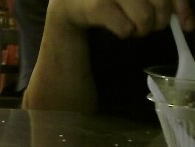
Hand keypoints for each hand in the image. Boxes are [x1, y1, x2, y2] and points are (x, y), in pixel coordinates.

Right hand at [52, 0, 194, 37]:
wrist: (73, 0)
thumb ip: (163, 1)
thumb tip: (188, 23)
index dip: (181, 6)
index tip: (187, 25)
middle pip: (160, 5)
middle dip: (159, 21)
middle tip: (150, 25)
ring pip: (144, 19)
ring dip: (142, 30)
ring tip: (134, 27)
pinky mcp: (99, 6)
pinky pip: (126, 30)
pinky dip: (126, 34)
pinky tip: (118, 27)